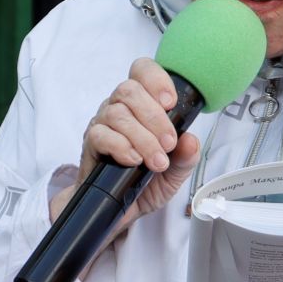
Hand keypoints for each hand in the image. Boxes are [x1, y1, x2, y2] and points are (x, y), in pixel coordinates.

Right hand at [49, 57, 201, 232]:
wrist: (124, 210)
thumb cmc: (147, 182)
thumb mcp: (176, 172)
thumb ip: (186, 156)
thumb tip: (191, 141)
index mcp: (141, 104)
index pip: (142, 71)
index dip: (156, 80)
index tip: (171, 103)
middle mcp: (119, 108)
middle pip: (129, 90)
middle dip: (155, 117)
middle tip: (169, 144)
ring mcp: (102, 124)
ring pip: (117, 113)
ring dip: (142, 138)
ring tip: (156, 161)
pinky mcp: (91, 144)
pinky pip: (101, 135)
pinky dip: (121, 147)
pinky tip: (134, 161)